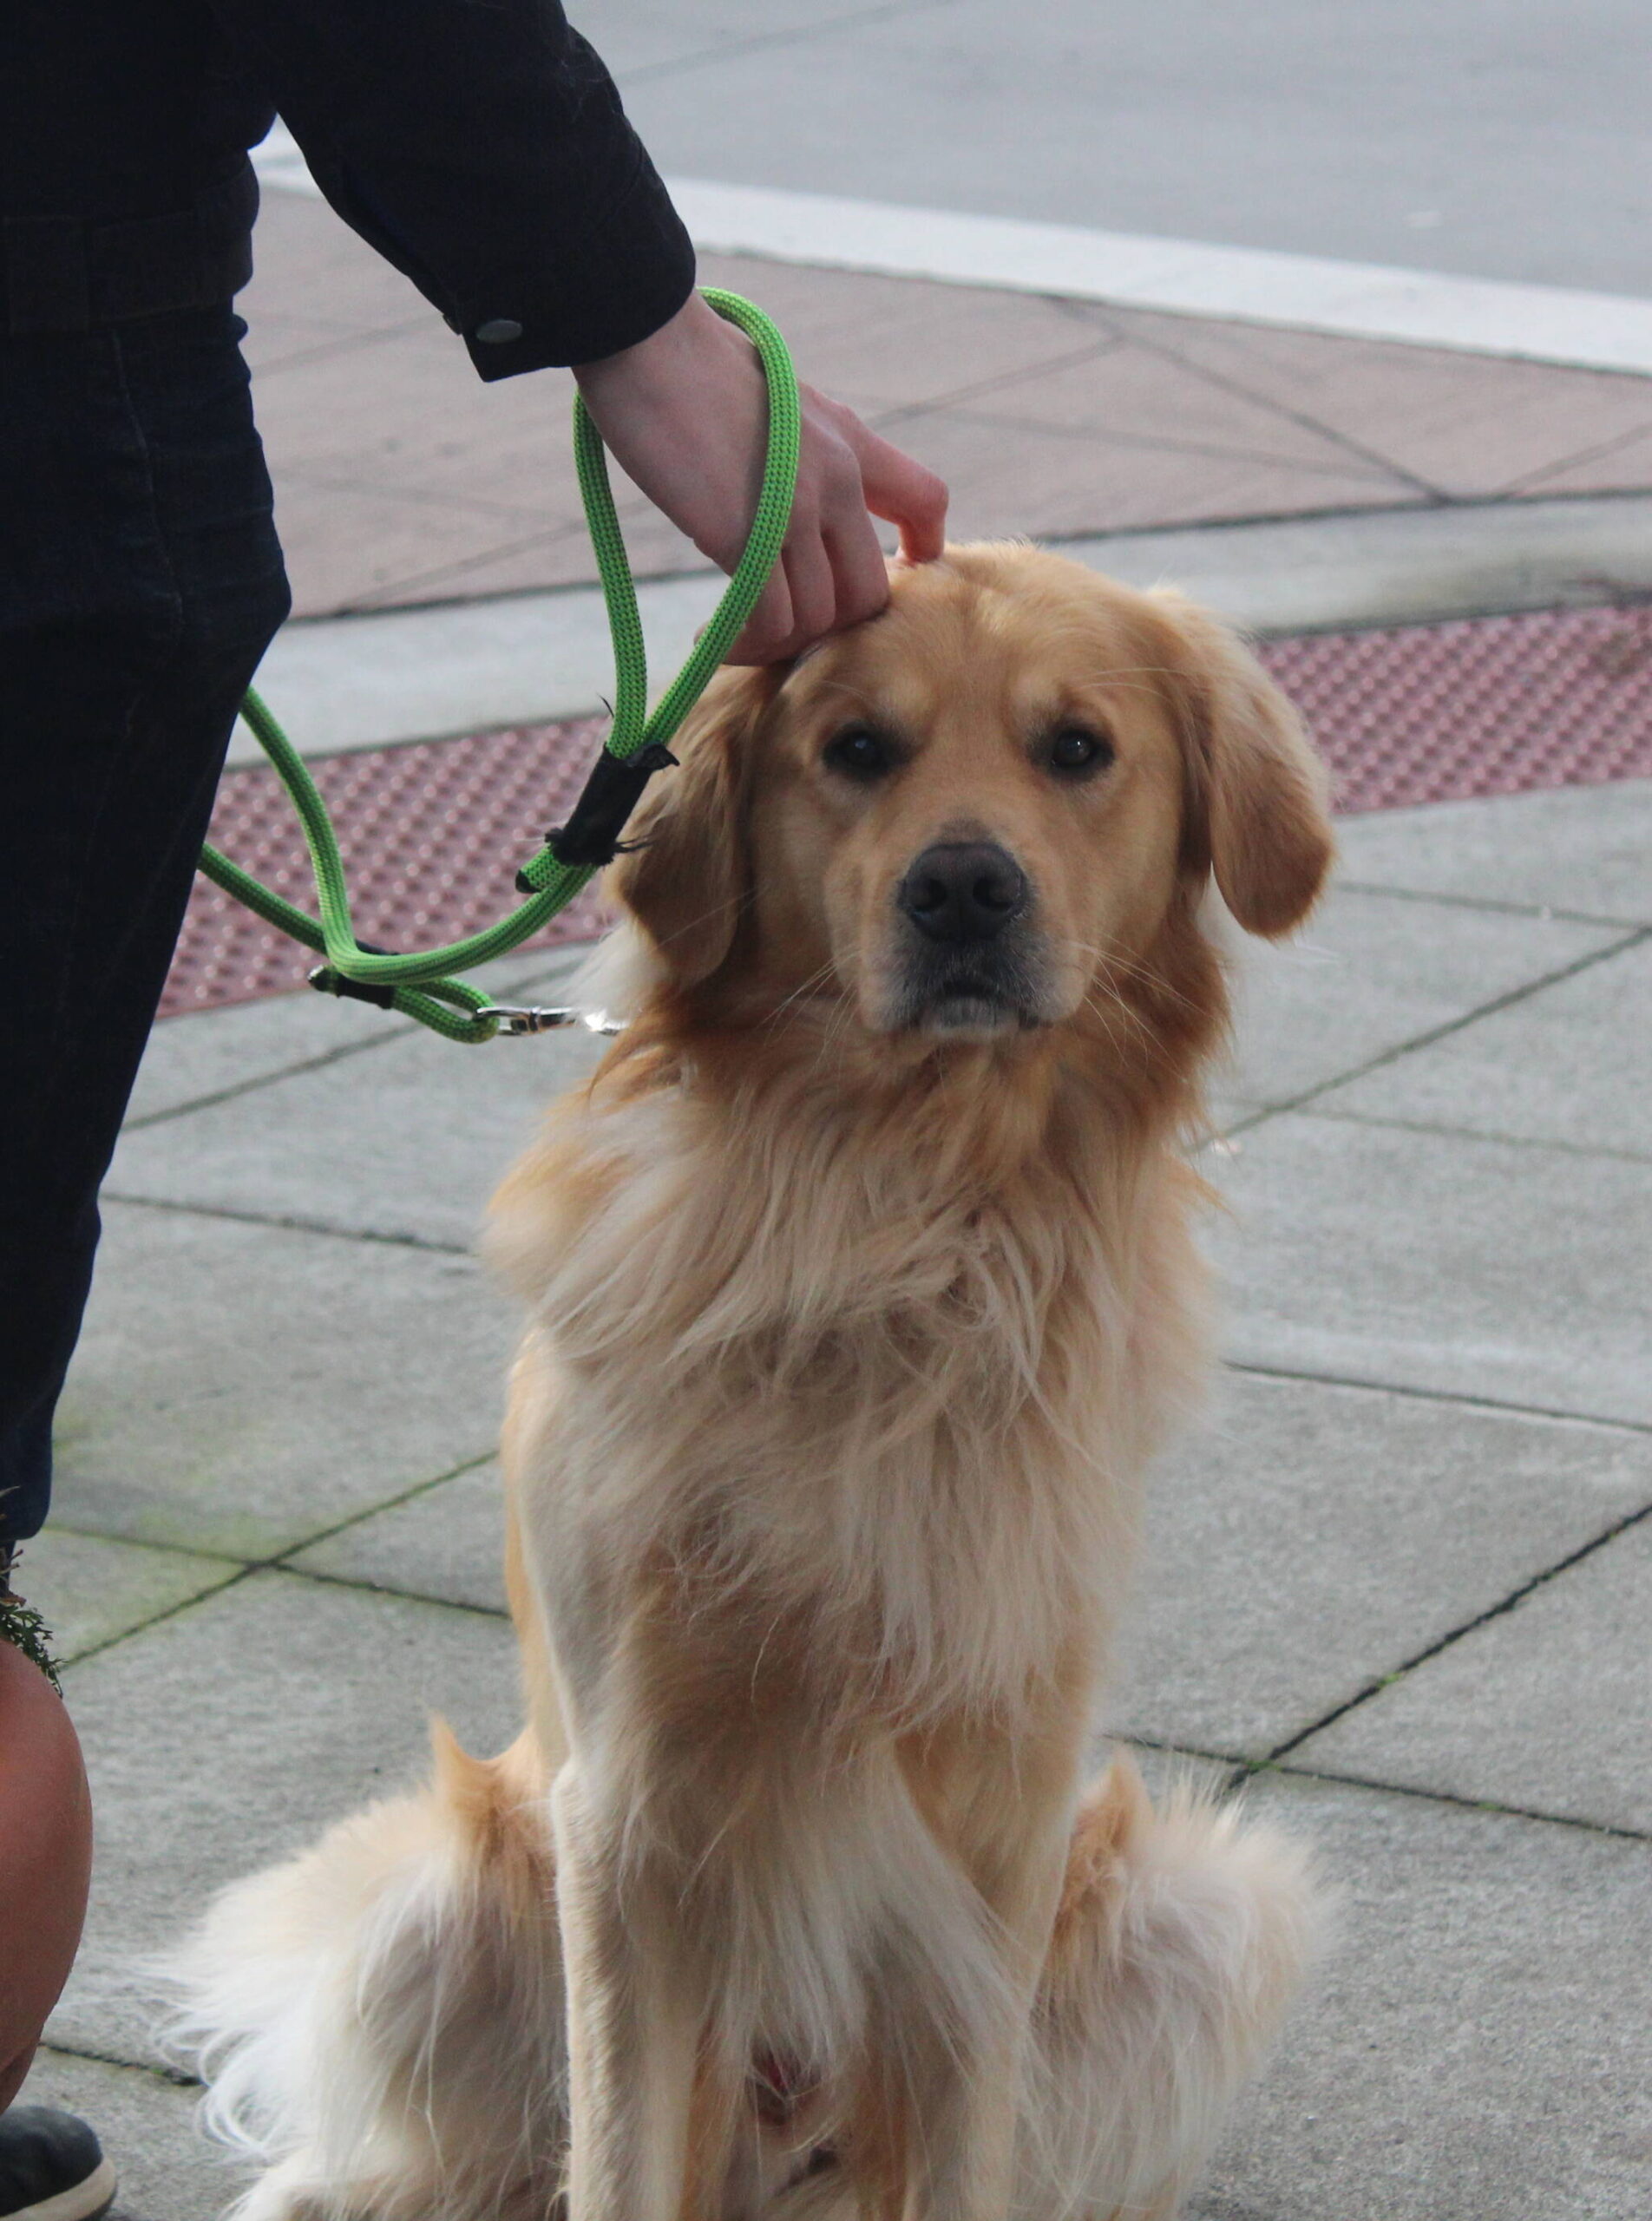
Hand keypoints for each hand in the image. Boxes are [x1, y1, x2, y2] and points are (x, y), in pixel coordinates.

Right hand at [574, 290, 947, 663]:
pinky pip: (772, 623)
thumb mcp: (775, 403)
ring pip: (817, 619)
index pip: (925, 501)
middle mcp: (838, 478)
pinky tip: (708, 638)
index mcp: (849, 441)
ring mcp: (797, 508)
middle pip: (867, 595)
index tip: (884, 569)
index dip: (918, 549)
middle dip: (822, 626)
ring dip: (772, 643)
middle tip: (772, 624)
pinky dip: (744, 644)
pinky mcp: (748, 534)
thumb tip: (785, 503)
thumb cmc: (689, 368)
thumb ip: (800, 453)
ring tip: (727, 635)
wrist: (645, 338)